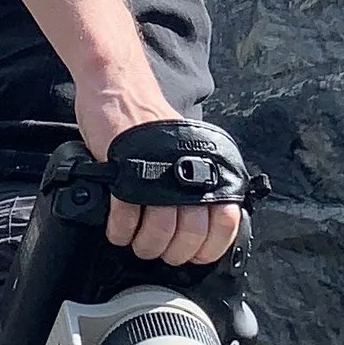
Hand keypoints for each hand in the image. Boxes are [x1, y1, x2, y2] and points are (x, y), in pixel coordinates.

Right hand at [77, 81, 240, 266]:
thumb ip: (196, 183)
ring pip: (159, 230)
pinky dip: (120, 230)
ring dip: (145, 245)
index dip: (210, 247)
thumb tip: (201, 224)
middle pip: (190, 232)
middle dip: (173, 252)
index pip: (225, 219)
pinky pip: (126, 215)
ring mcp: (156, 170)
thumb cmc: (151, 123)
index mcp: (207, 166)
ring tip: (137, 243)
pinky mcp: (125, 169)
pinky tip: (118, 229)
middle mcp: (187, 169)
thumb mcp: (185, 151)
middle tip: (160, 252)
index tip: (195, 256)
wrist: (119, 88)